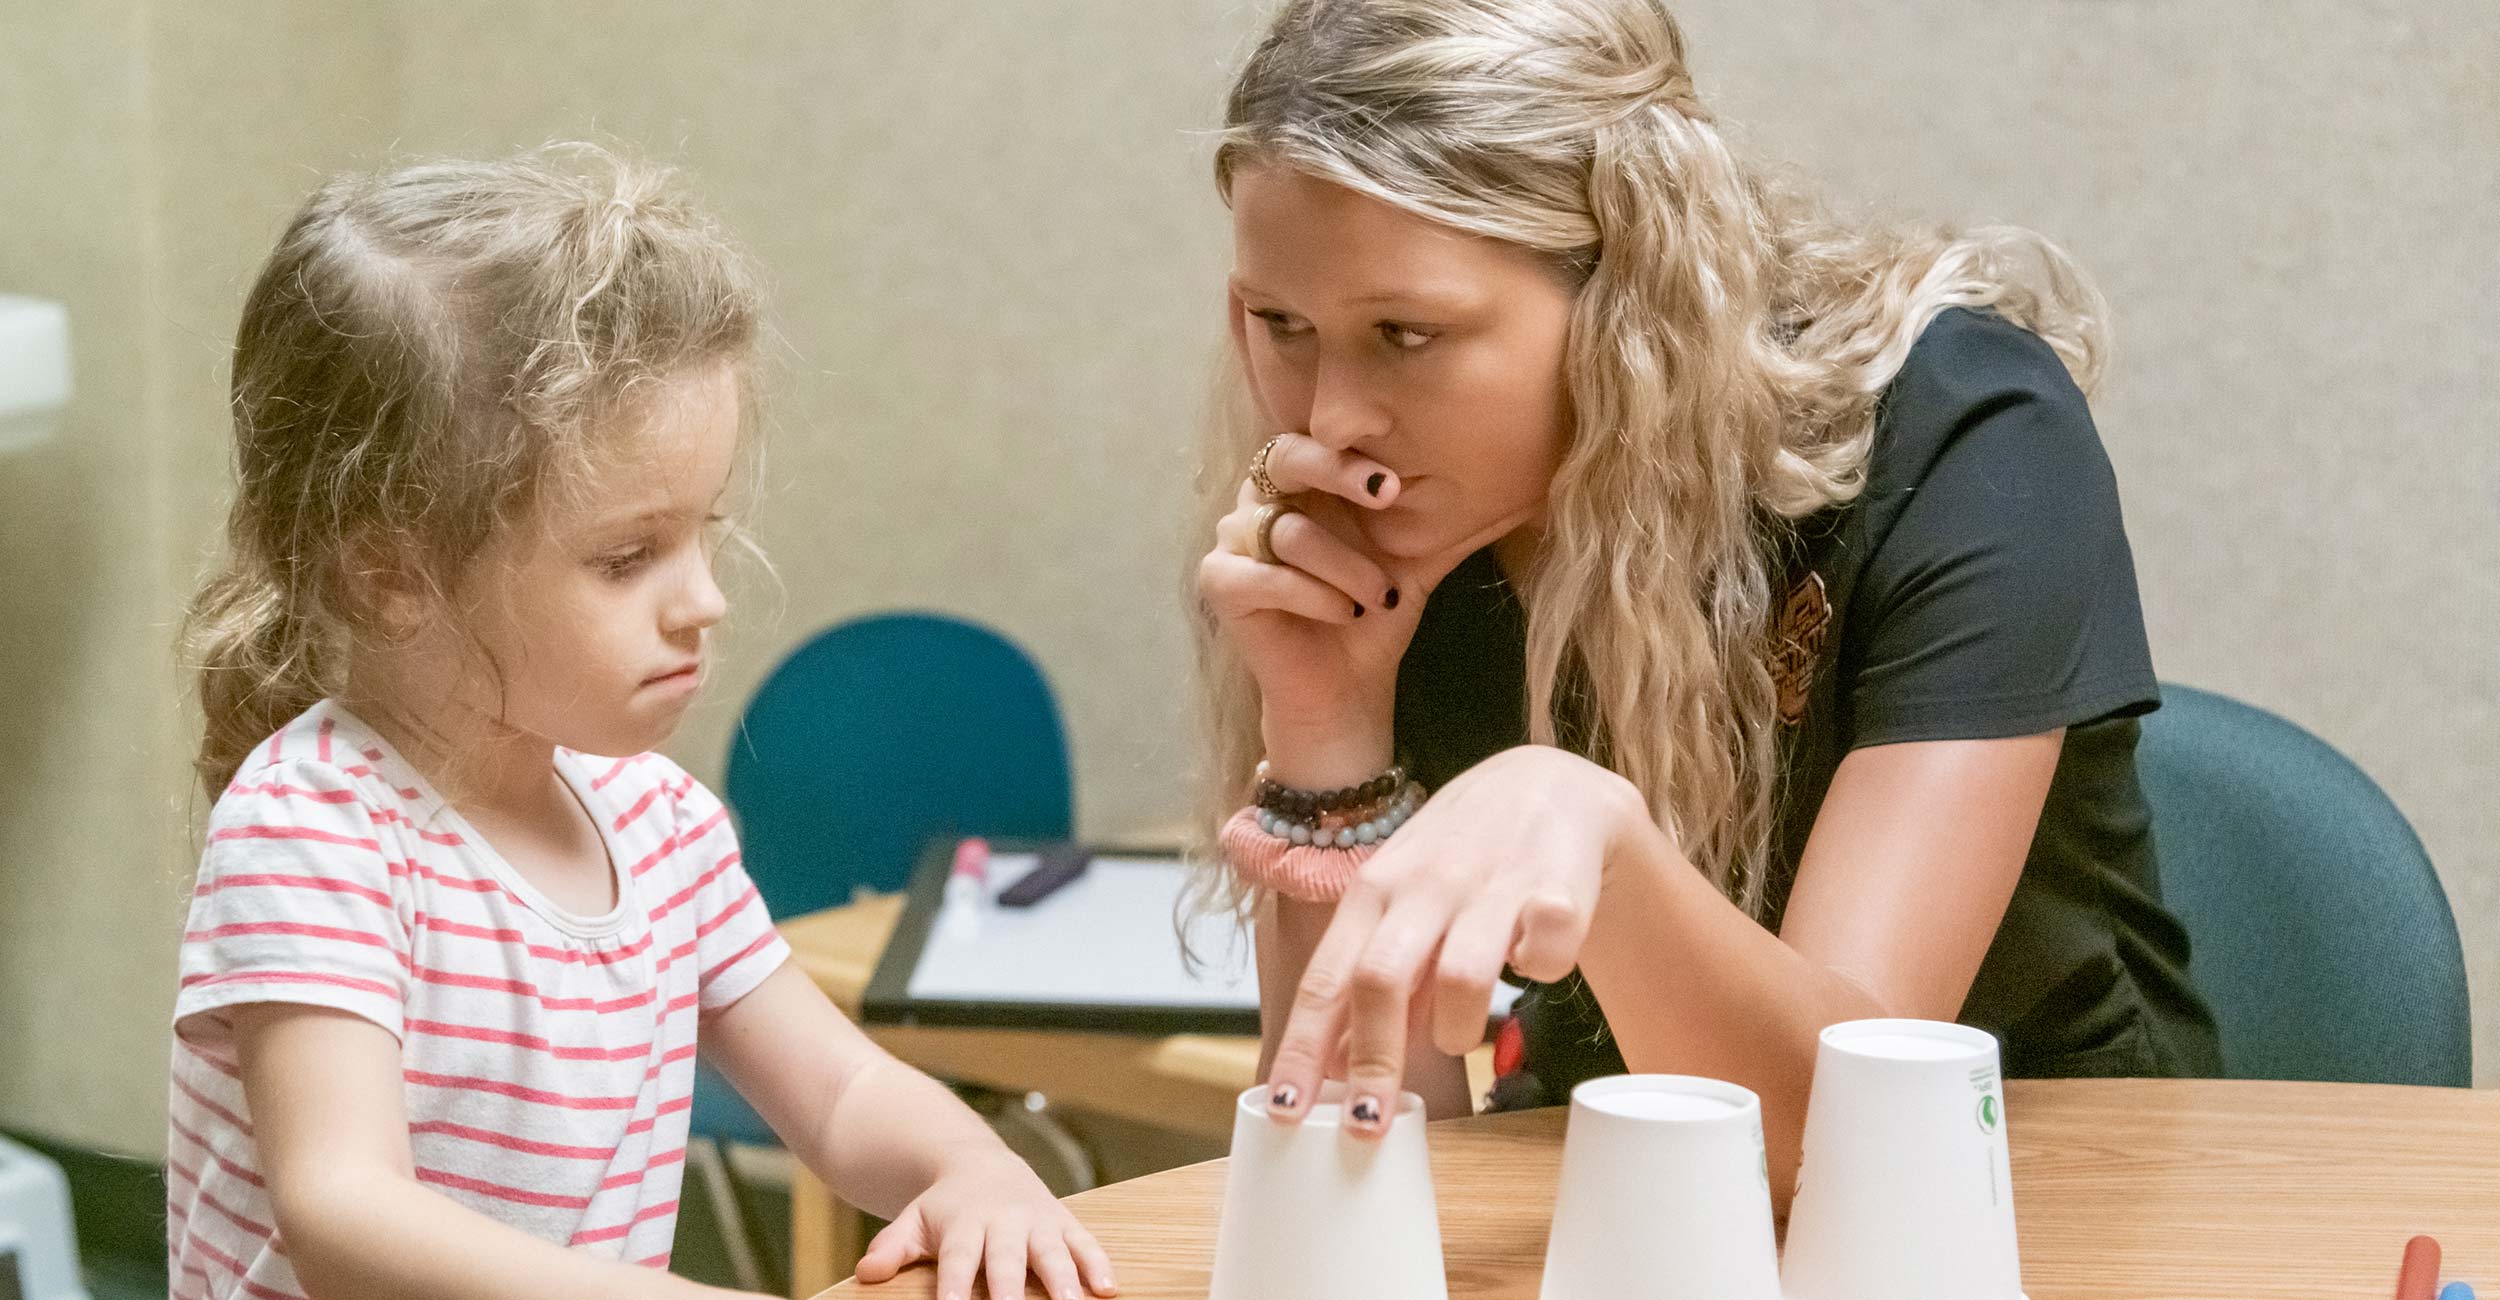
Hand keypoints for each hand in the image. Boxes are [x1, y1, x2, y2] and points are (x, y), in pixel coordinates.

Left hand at [851, 1148, 1116, 1299]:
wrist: (981, 1163)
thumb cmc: (944, 1209)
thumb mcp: (913, 1222)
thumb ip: (892, 1247)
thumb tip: (867, 1271)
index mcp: (963, 1226)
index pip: (958, 1264)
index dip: (956, 1291)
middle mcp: (1003, 1223)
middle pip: (1008, 1262)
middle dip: (1012, 1293)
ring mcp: (1037, 1222)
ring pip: (1052, 1252)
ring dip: (1064, 1280)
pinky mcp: (1064, 1222)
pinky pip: (1085, 1243)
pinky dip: (1098, 1264)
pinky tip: (1109, 1290)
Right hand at [1196, 432, 1532, 783]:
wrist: (1349, 689)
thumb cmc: (1375, 613)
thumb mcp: (1419, 558)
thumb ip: (1450, 517)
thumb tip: (1527, 487)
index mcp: (1306, 484)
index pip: (1316, 440)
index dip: (1351, 454)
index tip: (1397, 483)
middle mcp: (1262, 502)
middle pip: (1282, 457)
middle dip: (1336, 471)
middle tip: (1388, 495)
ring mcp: (1236, 541)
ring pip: (1286, 530)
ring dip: (1343, 566)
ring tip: (1376, 598)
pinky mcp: (1220, 584)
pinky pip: (1260, 576)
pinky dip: (1309, 595)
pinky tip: (1343, 614)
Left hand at [1262, 746, 1655, 1137]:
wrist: (1550, 784)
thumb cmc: (1462, 858)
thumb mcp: (1403, 906)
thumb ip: (1372, 977)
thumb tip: (1331, 1063)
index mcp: (1373, 893)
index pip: (1325, 979)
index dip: (1303, 1048)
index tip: (1285, 1110)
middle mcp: (1424, 885)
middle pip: (1381, 980)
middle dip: (1371, 1063)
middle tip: (1368, 1127)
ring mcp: (1490, 883)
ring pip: (1462, 975)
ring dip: (1456, 1028)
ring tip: (1458, 1037)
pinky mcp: (1557, 888)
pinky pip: (1547, 955)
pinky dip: (1542, 972)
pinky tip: (1536, 963)